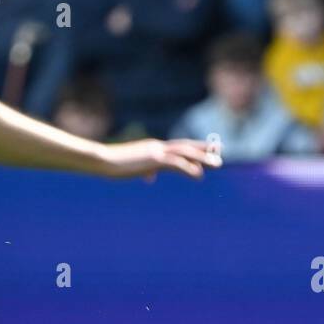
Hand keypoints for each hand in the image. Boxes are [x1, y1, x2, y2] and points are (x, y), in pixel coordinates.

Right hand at [98, 138, 222, 180]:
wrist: (102, 160)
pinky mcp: (153, 160)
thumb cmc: (115, 165)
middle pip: (186, 147)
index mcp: (155, 148)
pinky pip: (175, 164)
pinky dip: (189, 168)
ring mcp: (156, 152)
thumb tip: (150, 177)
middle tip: (220, 153)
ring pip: (185, 153)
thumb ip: (146, 170)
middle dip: (204, 150)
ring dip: (203, 158)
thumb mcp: (135, 168)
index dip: (196, 148)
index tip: (210, 151)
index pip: (179, 147)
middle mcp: (158, 147)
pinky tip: (199, 175)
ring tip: (218, 164)